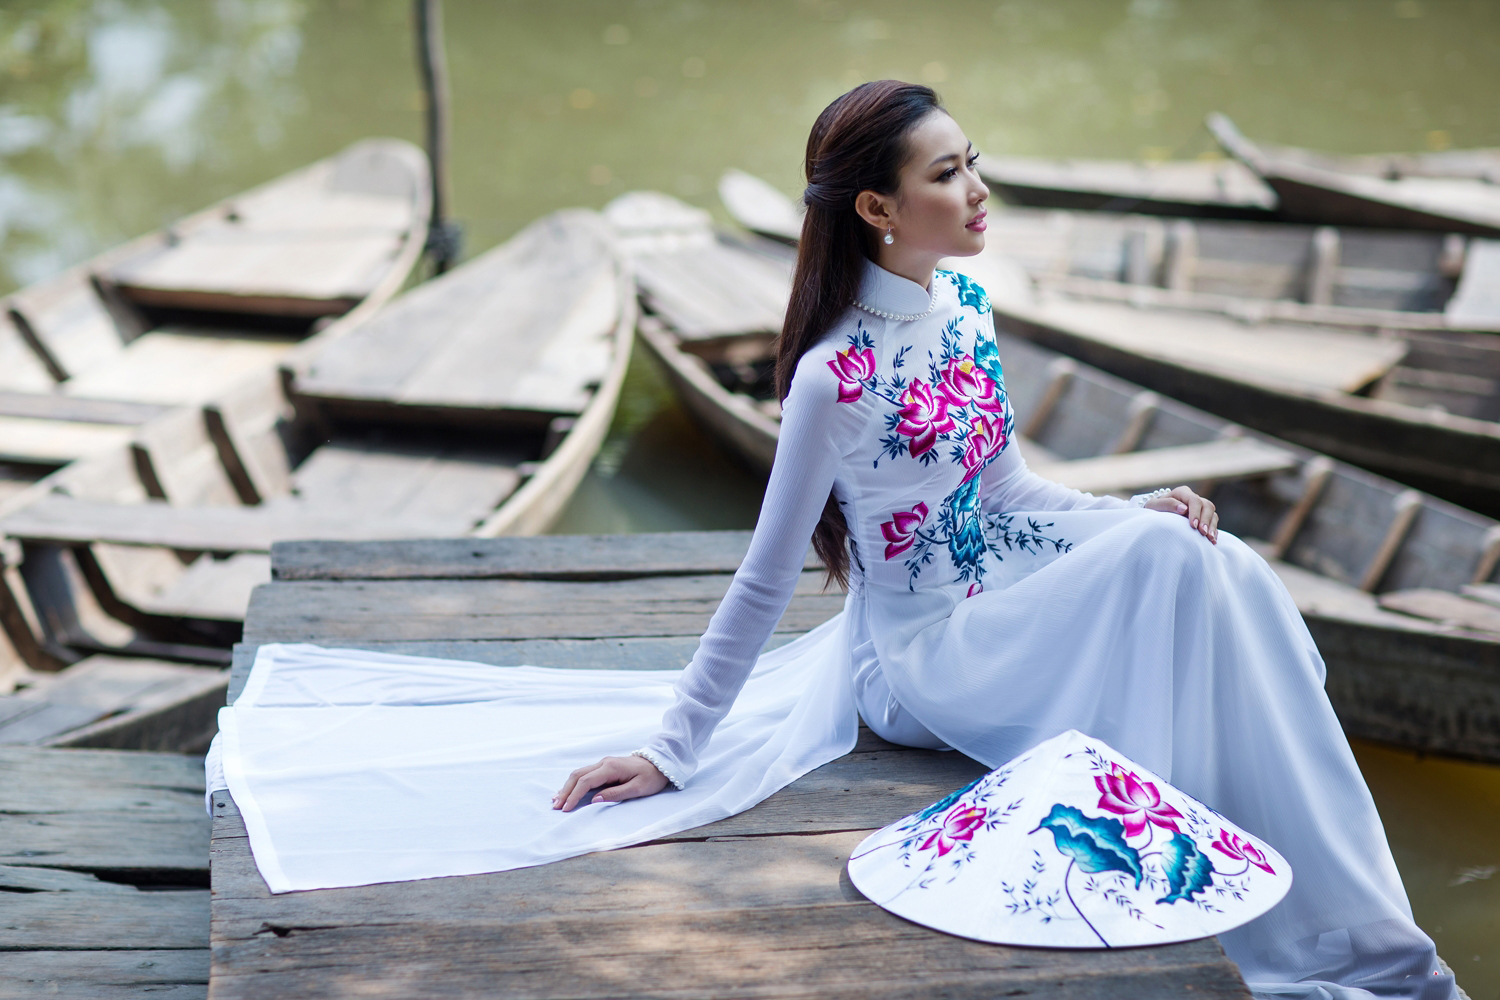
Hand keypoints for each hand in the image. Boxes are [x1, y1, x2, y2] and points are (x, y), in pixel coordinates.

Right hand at [552, 755, 669, 811]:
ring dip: (567, 787)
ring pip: (579, 774)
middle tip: (556, 806)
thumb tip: (594, 800)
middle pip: (578, 776)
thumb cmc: (650, 777)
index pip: (586, 781)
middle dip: (565, 791)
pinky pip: (585, 774)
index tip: (566, 808)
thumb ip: (616, 794)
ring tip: (557, 801)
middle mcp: (604, 763)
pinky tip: (567, 791)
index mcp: (611, 768)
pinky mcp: (604, 767)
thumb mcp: (638, 789)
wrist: (659, 763)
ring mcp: (603, 763)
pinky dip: (574, 783)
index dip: (574, 795)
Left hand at [1144, 486, 1217, 543]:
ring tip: (1210, 539)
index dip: (1196, 513)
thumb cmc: (1152, 509)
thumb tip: (1183, 509)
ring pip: (1212, 513)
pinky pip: (1213, 522)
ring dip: (1212, 526)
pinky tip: (1212, 541)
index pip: (1194, 500)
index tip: (1193, 526)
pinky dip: (1213, 531)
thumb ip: (1167, 504)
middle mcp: (1193, 498)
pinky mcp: (1203, 517)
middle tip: (1203, 533)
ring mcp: (1199, 508)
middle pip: (1207, 506)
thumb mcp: (1154, 506)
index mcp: (1182, 493)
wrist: (1153, 515)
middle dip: (1206, 520)